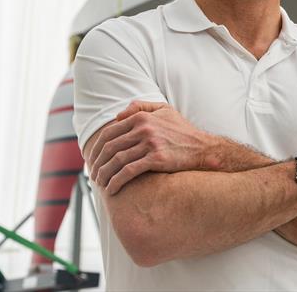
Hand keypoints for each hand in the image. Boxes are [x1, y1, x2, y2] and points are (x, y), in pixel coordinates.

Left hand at [88, 100, 214, 194]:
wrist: (203, 148)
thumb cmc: (183, 130)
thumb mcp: (165, 110)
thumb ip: (141, 107)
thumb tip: (117, 116)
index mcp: (142, 117)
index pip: (109, 133)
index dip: (96, 148)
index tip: (93, 160)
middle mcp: (144, 129)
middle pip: (110, 148)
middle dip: (97, 164)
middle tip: (94, 175)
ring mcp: (150, 144)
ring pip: (116, 161)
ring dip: (104, 174)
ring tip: (100, 184)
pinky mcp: (156, 159)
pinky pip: (128, 171)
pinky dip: (116, 181)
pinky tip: (112, 189)